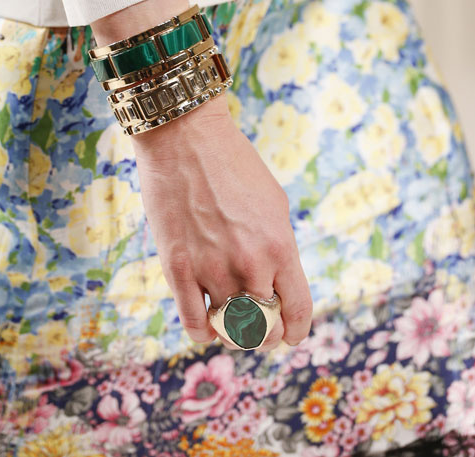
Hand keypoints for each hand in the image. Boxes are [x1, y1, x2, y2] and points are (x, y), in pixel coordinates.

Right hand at [90, 0, 312, 351]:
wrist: (186, 138)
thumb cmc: (234, 165)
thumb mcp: (274, 204)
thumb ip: (278, 248)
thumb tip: (275, 283)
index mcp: (280, 246)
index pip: (297, 310)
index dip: (295, 331)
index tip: (289, 336)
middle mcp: (250, 264)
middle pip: (262, 328)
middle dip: (263, 334)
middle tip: (257, 328)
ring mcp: (211, 268)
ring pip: (228, 330)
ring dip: (232, 334)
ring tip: (229, 323)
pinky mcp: (177, 268)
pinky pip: (194, 324)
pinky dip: (203, 334)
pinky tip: (205, 328)